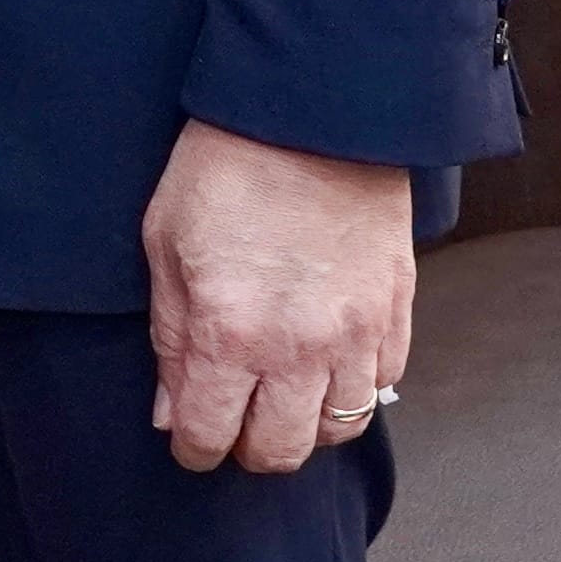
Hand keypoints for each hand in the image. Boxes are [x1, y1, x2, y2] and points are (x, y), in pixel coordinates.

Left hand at [140, 121, 411, 476]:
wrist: (311, 109)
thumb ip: (169, 336)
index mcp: (228, 331)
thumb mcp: (165, 242)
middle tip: (235, 417)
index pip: (208, 436)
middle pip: (278, 452)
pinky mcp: (395, 311)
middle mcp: (297, 348)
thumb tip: (171, 410)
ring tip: (283, 393)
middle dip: (248, 447)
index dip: (191, 446)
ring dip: (304, 424)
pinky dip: (353, 387)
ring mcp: (354, 333)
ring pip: (337, 430)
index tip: (188, 434)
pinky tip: (327, 360)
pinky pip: (381, 384)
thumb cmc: (226, 164)